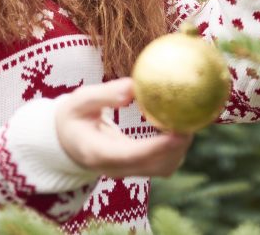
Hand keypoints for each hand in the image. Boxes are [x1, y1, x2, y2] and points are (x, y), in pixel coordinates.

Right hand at [55, 78, 191, 177]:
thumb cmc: (74, 117)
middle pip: (154, 165)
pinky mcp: (137, 169)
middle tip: (192, 118)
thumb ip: (104, 95)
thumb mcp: (78, 101)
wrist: (66, 141)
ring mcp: (127, 172)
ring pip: (163, 168)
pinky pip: (163, 163)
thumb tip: (133, 87)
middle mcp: (114, 169)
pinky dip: (176, 148)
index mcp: (96, 153)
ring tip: (188, 119)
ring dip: (179, 147)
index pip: (132, 155)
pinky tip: (180, 125)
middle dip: (177, 146)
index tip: (178, 132)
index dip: (158, 147)